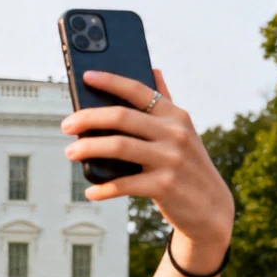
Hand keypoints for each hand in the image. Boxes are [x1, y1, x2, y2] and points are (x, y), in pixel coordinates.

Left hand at [61, 69, 233, 246]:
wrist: (210, 207)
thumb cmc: (187, 166)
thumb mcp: (183, 131)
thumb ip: (165, 103)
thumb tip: (153, 70)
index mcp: (175, 116)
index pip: (139, 90)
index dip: (111, 81)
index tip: (86, 76)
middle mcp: (174, 133)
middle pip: (122, 117)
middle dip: (88, 118)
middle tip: (66, 125)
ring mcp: (170, 159)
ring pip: (119, 146)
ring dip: (88, 148)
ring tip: (70, 152)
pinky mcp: (164, 186)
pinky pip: (124, 184)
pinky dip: (103, 188)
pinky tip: (90, 191)